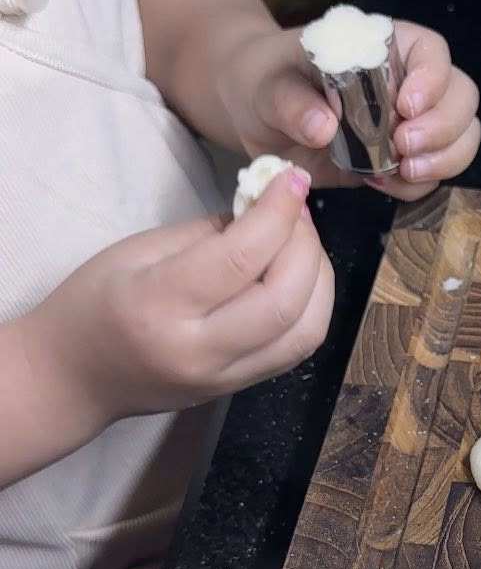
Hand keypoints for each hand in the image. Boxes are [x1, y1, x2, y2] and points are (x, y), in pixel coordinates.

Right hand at [29, 169, 333, 435]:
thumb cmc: (93, 304)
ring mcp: (222, 378)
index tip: (292, 178)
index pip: (239, 258)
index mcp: (158, 305)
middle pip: (283, 300)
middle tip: (297, 211)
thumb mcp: (136, 252)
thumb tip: (265, 209)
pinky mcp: (237, 389)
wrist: (72, 379)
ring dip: (320, 280)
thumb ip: (206, 233)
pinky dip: (312, 308)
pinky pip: (295, 349)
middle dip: (306, 245)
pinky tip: (301, 279)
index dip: (278, 213)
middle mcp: (197, 350)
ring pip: (304, 332)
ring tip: (303, 244)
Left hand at [225, 18, 480, 200]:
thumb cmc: (265, 80)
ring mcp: (409, 123)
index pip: (432, 51)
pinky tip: (382, 183)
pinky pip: (431, 174)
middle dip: (444, 127)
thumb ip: (291, 101)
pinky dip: (417, 185)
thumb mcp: (268, 84)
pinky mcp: (399, 160)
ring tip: (402, 171)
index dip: (432, 78)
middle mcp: (408, 81)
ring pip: (460, 137)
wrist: (255, 114)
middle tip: (404, 148)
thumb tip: (323, 127)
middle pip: (461, 96)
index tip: (405, 106)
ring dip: (443, 159)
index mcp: (384, 46)